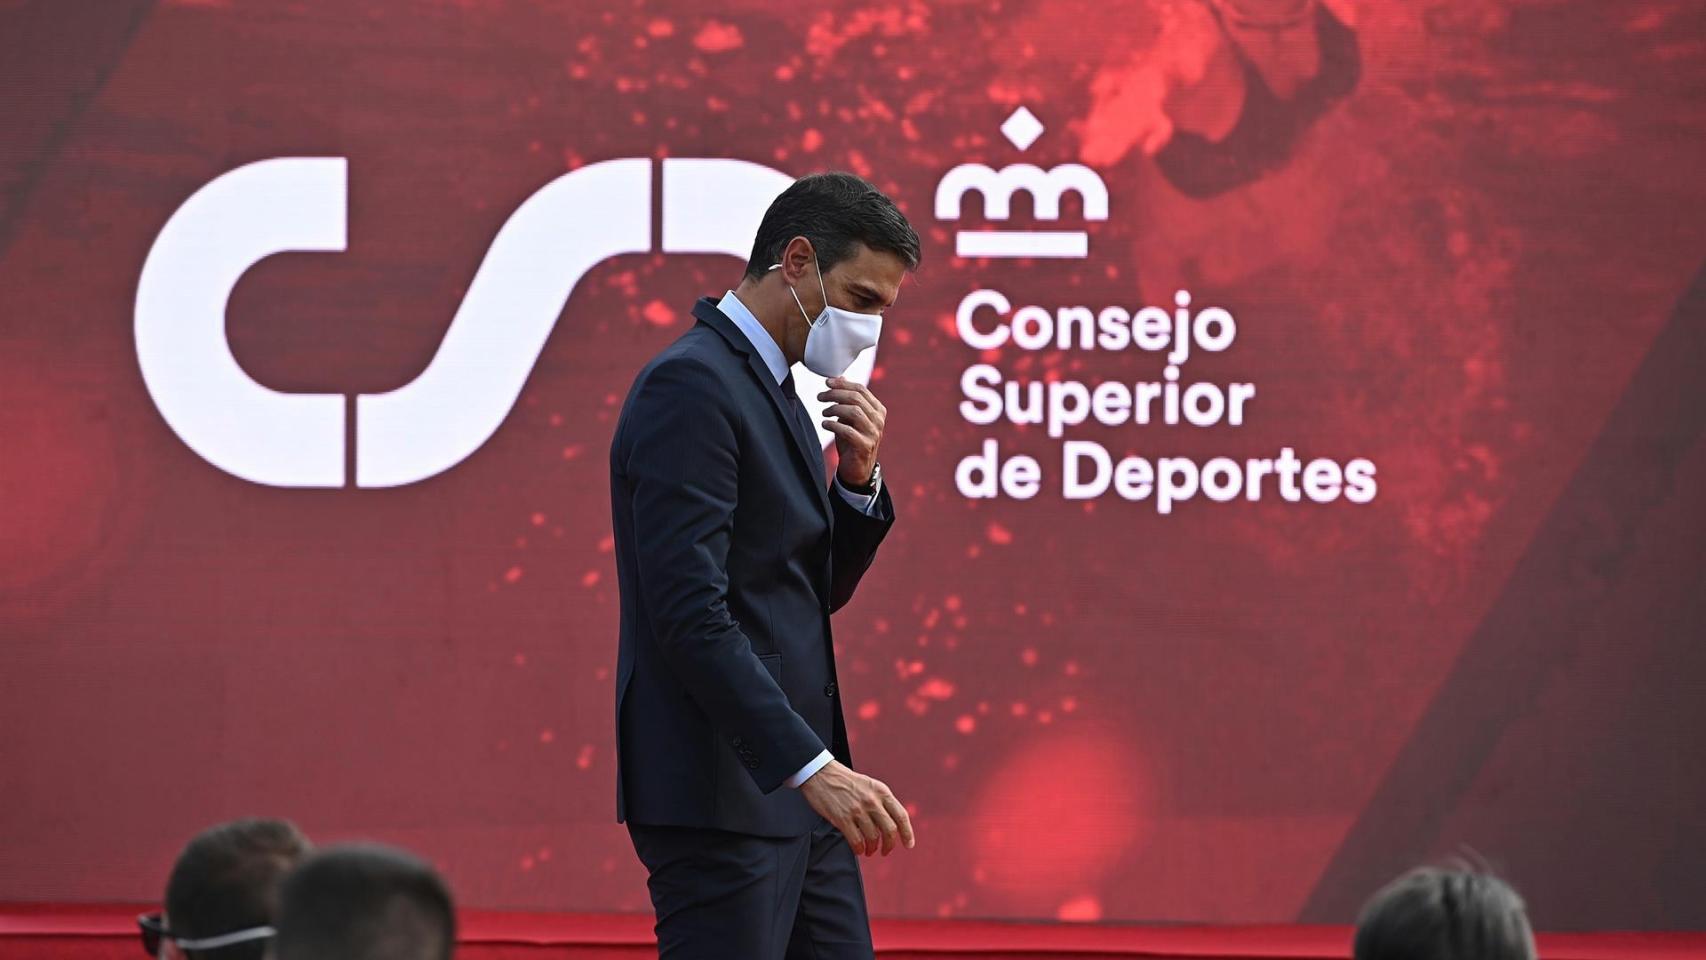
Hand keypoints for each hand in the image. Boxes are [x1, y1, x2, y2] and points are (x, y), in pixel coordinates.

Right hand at [798, 760, 914, 856]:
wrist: (821, 774)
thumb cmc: (845, 781)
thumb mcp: (869, 785)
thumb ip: (881, 801)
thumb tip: (890, 823)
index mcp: (881, 792)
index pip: (901, 816)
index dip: (907, 833)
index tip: (909, 844)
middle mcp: (872, 801)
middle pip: (890, 830)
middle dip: (889, 845)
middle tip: (885, 851)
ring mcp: (857, 810)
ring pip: (873, 838)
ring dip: (872, 848)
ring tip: (868, 850)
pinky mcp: (843, 818)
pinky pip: (856, 841)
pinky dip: (859, 849)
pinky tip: (858, 849)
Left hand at [817, 377, 885, 488]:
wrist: (858, 468)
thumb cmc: (852, 440)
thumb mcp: (850, 418)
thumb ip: (848, 399)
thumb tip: (840, 378)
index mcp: (878, 409)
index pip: (861, 389)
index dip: (842, 384)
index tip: (827, 382)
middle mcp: (878, 420)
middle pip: (856, 398)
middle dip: (835, 394)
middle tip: (820, 396)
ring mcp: (873, 433)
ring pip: (853, 412)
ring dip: (834, 409)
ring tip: (824, 412)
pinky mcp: (865, 446)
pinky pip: (848, 431)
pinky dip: (833, 425)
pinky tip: (825, 424)